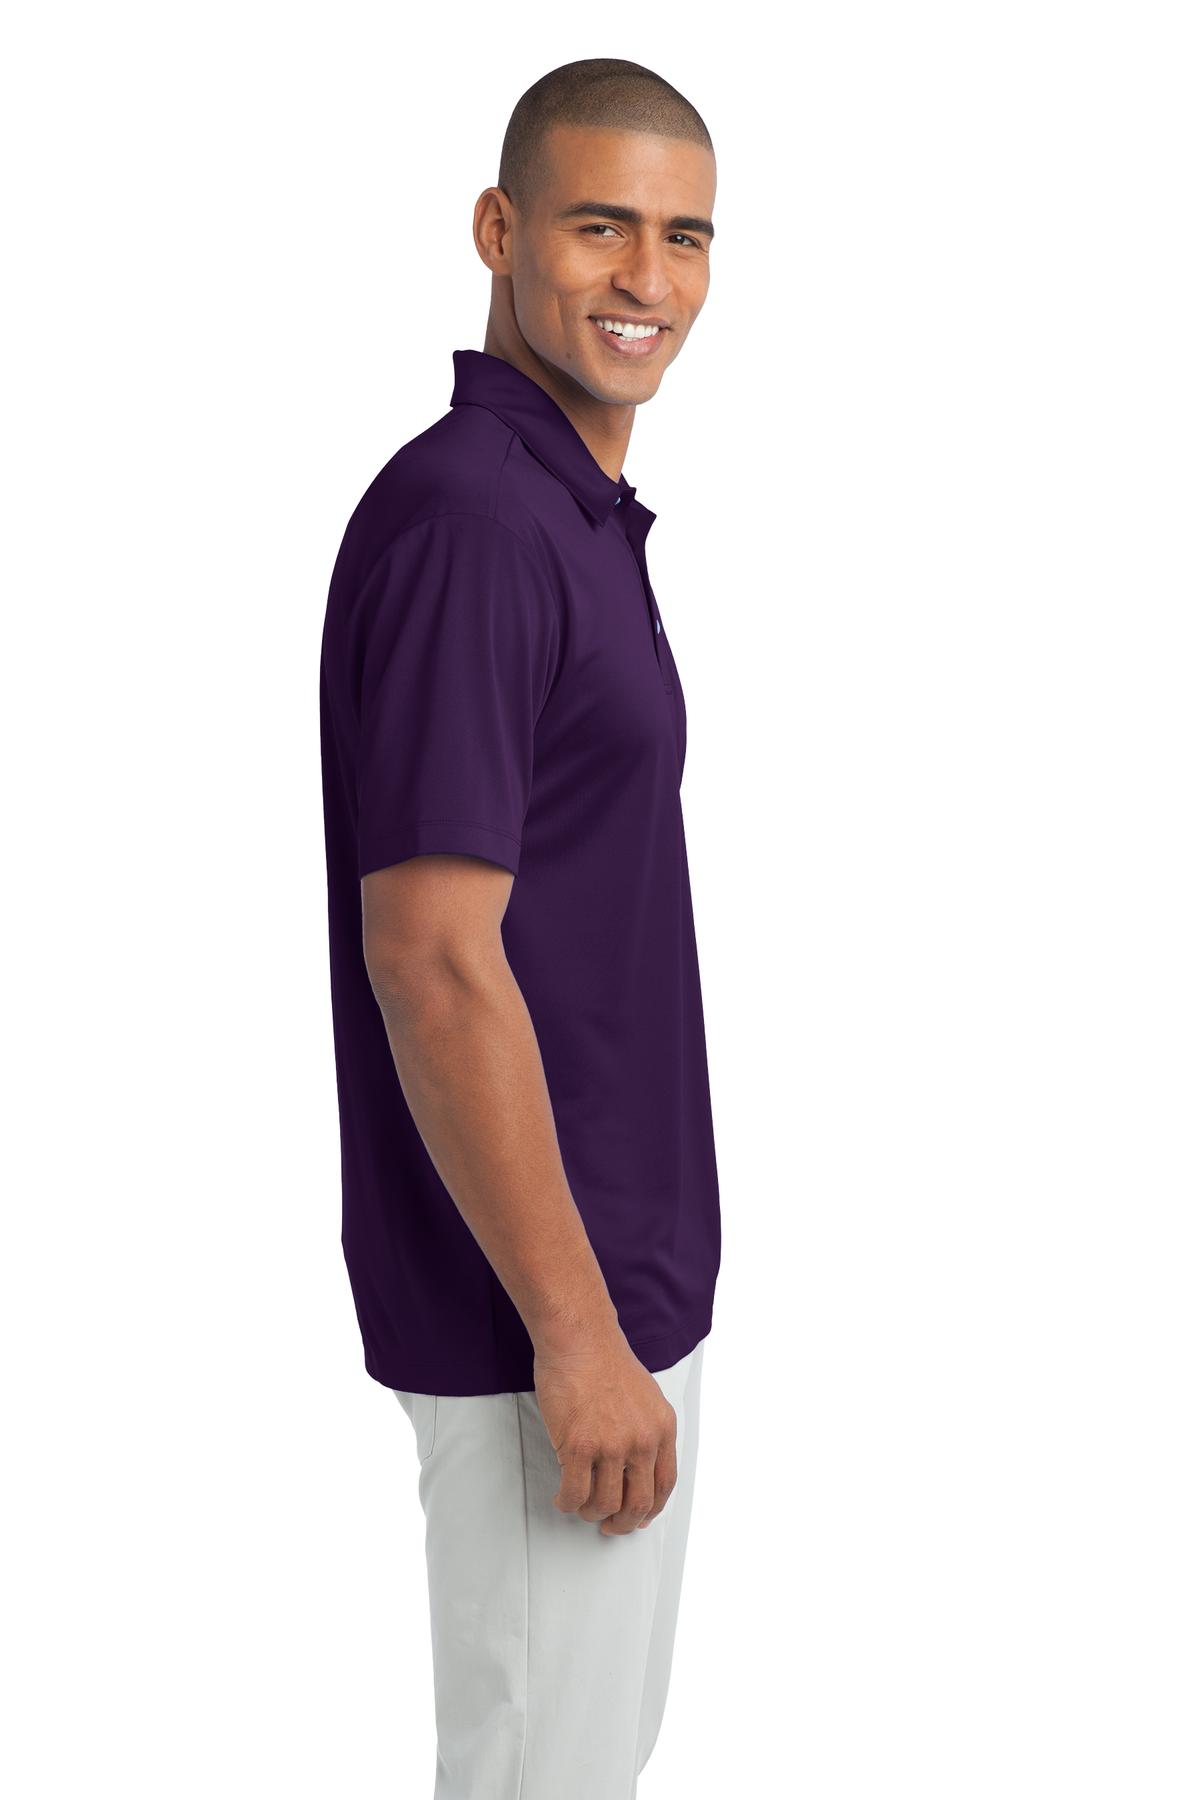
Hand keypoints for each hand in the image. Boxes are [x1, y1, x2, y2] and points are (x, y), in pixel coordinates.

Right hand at [533, 1329, 678, 1534]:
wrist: (579, 1340)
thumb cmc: (605, 1361)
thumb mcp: (646, 1396)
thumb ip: (647, 1430)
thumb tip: (639, 1465)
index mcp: (662, 1428)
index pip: (665, 1484)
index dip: (651, 1508)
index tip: (639, 1517)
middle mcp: (642, 1441)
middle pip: (638, 1503)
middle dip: (622, 1523)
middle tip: (609, 1525)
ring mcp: (611, 1445)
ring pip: (604, 1504)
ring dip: (591, 1513)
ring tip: (581, 1506)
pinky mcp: (579, 1446)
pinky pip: (574, 1493)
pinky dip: (567, 1502)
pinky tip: (563, 1497)